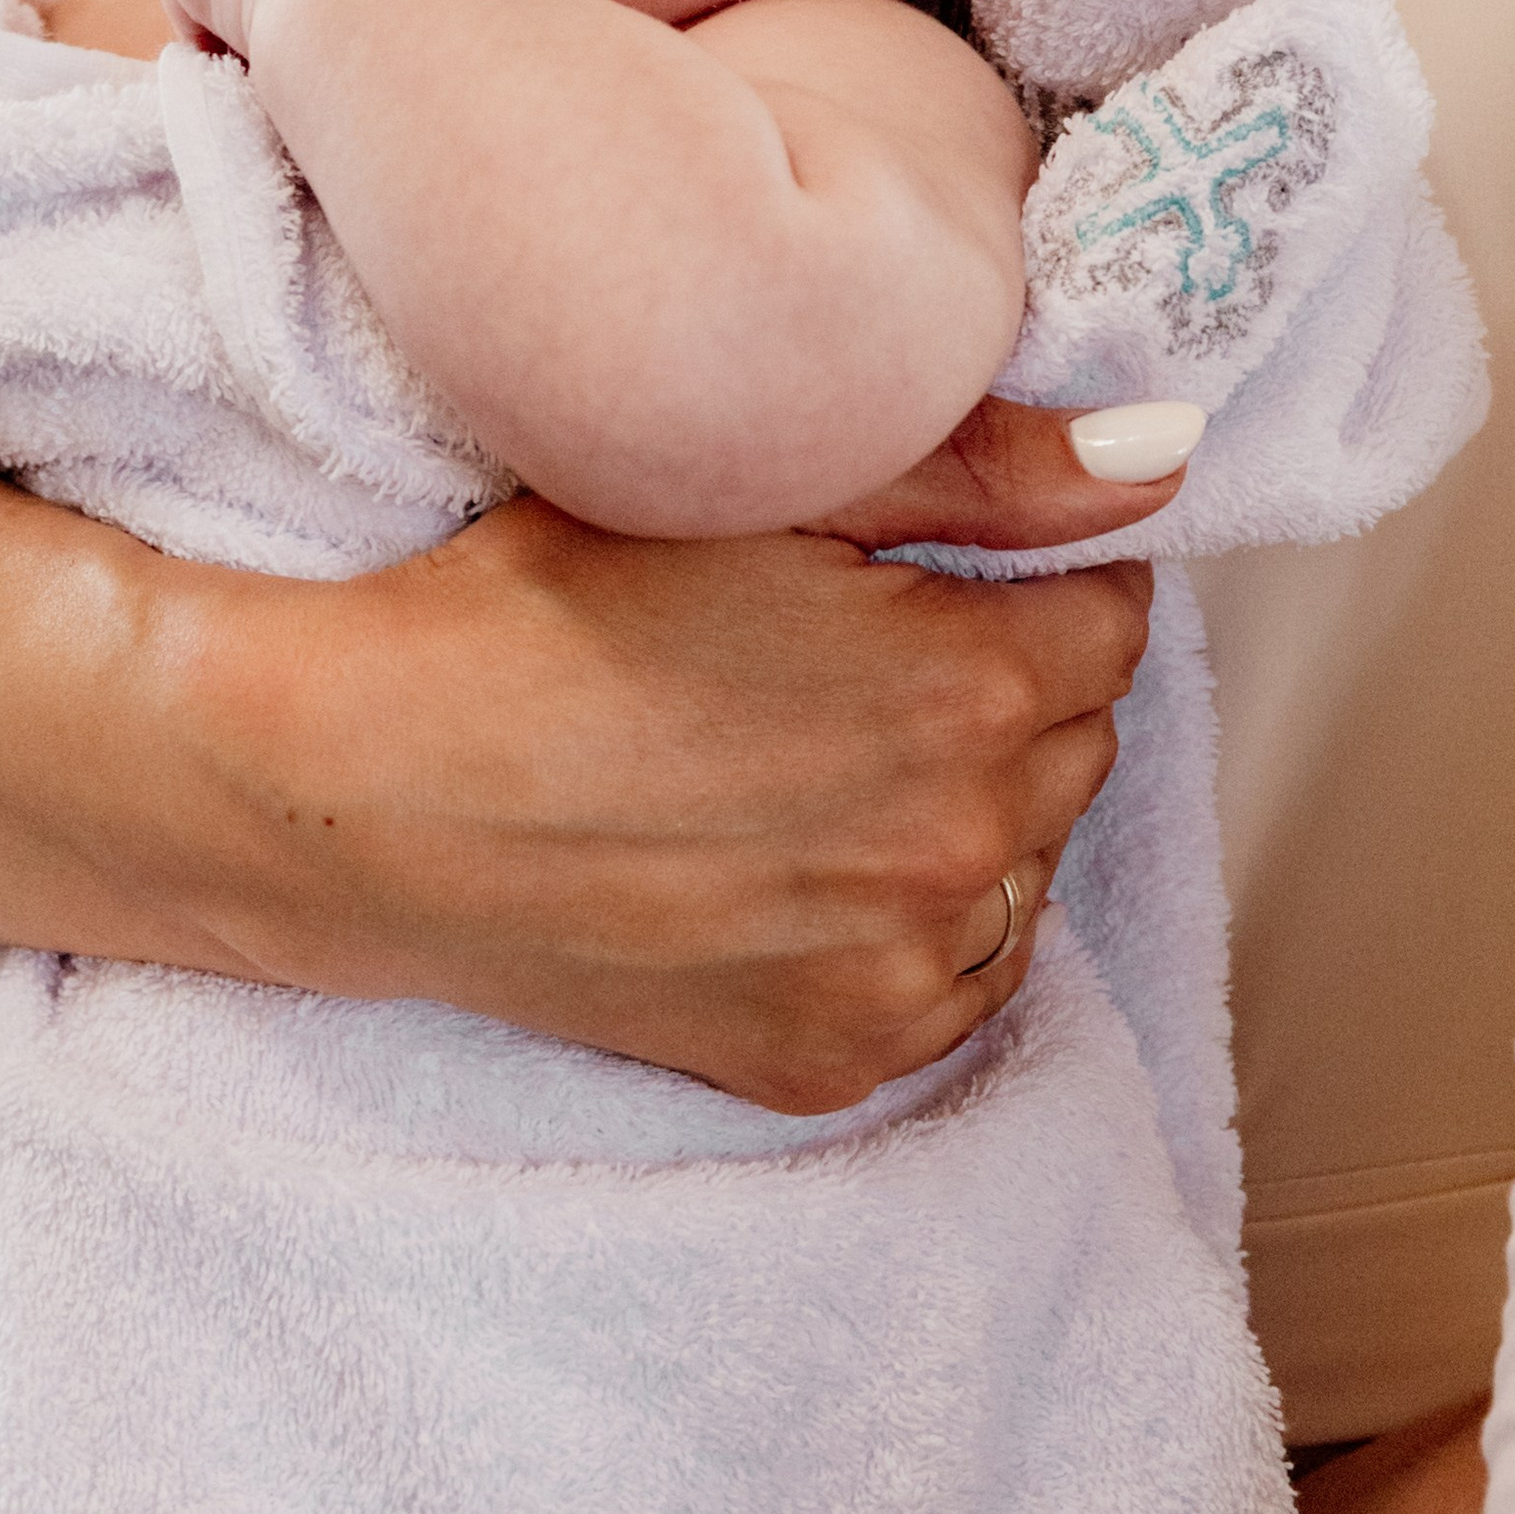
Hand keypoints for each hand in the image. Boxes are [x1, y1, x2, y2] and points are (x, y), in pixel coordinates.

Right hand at [0, 391, 1170, 1107]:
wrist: (348, 791)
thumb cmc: (522, 603)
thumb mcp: (742, 483)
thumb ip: (976, 460)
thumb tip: (1166, 454)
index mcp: (970, 691)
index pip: (1107, 611)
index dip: (1011, 567)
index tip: (908, 559)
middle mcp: (960, 856)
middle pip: (1069, 739)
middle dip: (991, 681)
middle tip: (836, 642)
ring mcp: (894, 975)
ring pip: (1012, 861)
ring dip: (953, 805)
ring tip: (799, 744)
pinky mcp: (830, 1059)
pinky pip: (948, 981)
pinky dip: (897, 921)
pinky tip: (784, 853)